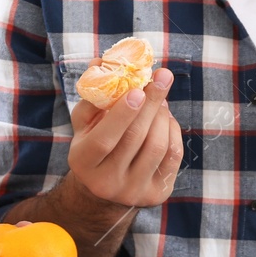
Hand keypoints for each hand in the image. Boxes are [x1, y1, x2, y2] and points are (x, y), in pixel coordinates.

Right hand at [66, 64, 183, 207]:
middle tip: (162, 77)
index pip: (104, 139)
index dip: (122, 114)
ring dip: (162, 116)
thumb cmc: (94, 144)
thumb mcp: (85, 123)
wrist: (104, 189)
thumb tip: (101, 61)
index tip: (138, 89)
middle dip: (151, 104)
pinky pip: (172, 156)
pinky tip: (166, 119)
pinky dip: (172, 131)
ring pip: (157, 146)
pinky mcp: (156, 194)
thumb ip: (93, 95)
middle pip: (135, 139)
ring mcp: (132, 191)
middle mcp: (106, 182)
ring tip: (160, 100)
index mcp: (83, 162)